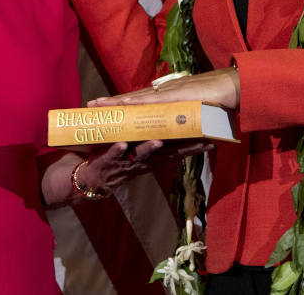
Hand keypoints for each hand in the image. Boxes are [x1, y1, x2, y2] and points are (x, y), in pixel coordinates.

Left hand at [77, 139, 213, 193]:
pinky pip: (114, 155)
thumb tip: (168, 125)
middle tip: (199, 141)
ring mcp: (126, 162)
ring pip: (140, 155)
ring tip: (159, 140)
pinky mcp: (108, 161)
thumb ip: (152, 141)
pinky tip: (122, 144)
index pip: (176, 153)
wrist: (91, 180)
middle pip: (166, 155)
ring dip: (149, 148)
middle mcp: (143, 161)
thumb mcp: (139, 153)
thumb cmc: (117, 160)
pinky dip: (118, 150)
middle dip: (183, 148)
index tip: (212, 141)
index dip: (193, 148)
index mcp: (152, 159)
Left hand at [89, 68, 240, 110]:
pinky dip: (136, 102)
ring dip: (117, 102)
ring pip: (137, 98)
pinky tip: (122, 105)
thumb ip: (187, 120)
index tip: (106, 106)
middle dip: (112, 102)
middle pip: (134, 97)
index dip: (123, 103)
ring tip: (97, 105)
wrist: (234, 86)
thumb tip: (180, 131)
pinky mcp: (177, 96)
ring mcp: (170, 93)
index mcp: (170, 96)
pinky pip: (153, 100)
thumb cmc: (219, 99)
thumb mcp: (199, 113)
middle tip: (90, 105)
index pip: (142, 100)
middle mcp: (166, 92)